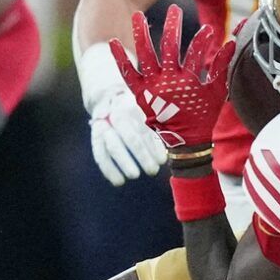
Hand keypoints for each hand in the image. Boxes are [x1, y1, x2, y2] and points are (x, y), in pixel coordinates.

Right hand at [79, 41, 167, 185]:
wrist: (109, 98)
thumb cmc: (139, 109)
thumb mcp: (150, 109)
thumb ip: (163, 122)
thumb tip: (184, 142)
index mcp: (135, 106)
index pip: (146, 128)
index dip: (154, 146)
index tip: (163, 161)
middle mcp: (117, 114)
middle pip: (130, 137)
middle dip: (142, 155)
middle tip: (152, 170)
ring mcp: (103, 125)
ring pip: (113, 145)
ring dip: (124, 162)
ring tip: (134, 176)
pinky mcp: (95, 136)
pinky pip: (99, 154)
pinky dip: (108, 170)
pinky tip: (118, 182)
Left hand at [110, 4, 234, 159]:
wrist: (186, 142)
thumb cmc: (203, 116)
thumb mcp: (217, 92)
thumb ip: (221, 67)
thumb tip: (230, 43)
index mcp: (188, 81)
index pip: (195, 53)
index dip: (202, 39)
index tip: (208, 30)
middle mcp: (168, 82)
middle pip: (169, 47)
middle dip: (172, 26)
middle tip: (174, 8)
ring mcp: (152, 87)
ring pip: (145, 55)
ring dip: (141, 34)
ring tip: (138, 16)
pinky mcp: (140, 93)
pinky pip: (128, 73)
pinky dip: (120, 58)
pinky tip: (113, 42)